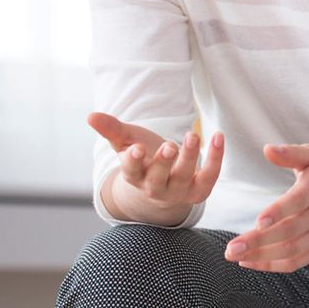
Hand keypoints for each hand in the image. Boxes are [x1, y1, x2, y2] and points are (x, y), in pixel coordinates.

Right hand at [88, 112, 223, 222]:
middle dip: (163, 163)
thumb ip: (112, 129)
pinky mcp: (199, 190)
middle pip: (157, 178)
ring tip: (192, 135)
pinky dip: (215, 158)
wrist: (166, 182)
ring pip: (183, 177)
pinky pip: (209, 176)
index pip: (131, 171)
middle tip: (170, 145)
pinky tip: (218, 136)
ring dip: (189, 157)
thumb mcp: (128, 141)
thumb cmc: (145, 157)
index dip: (133, 161)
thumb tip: (90, 116)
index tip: (136, 149)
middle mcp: (154, 188)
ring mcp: (178, 191)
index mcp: (134, 176)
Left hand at [225, 144, 308, 272]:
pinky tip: (252, 262)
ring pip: (293, 250)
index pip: (299, 201)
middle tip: (231, 248)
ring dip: (262, 256)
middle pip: (291, 231)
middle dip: (259, 242)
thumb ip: (291, 153)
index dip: (279, 211)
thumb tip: (267, 149)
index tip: (258, 221)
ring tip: (235, 257)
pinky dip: (274, 265)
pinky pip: (299, 261)